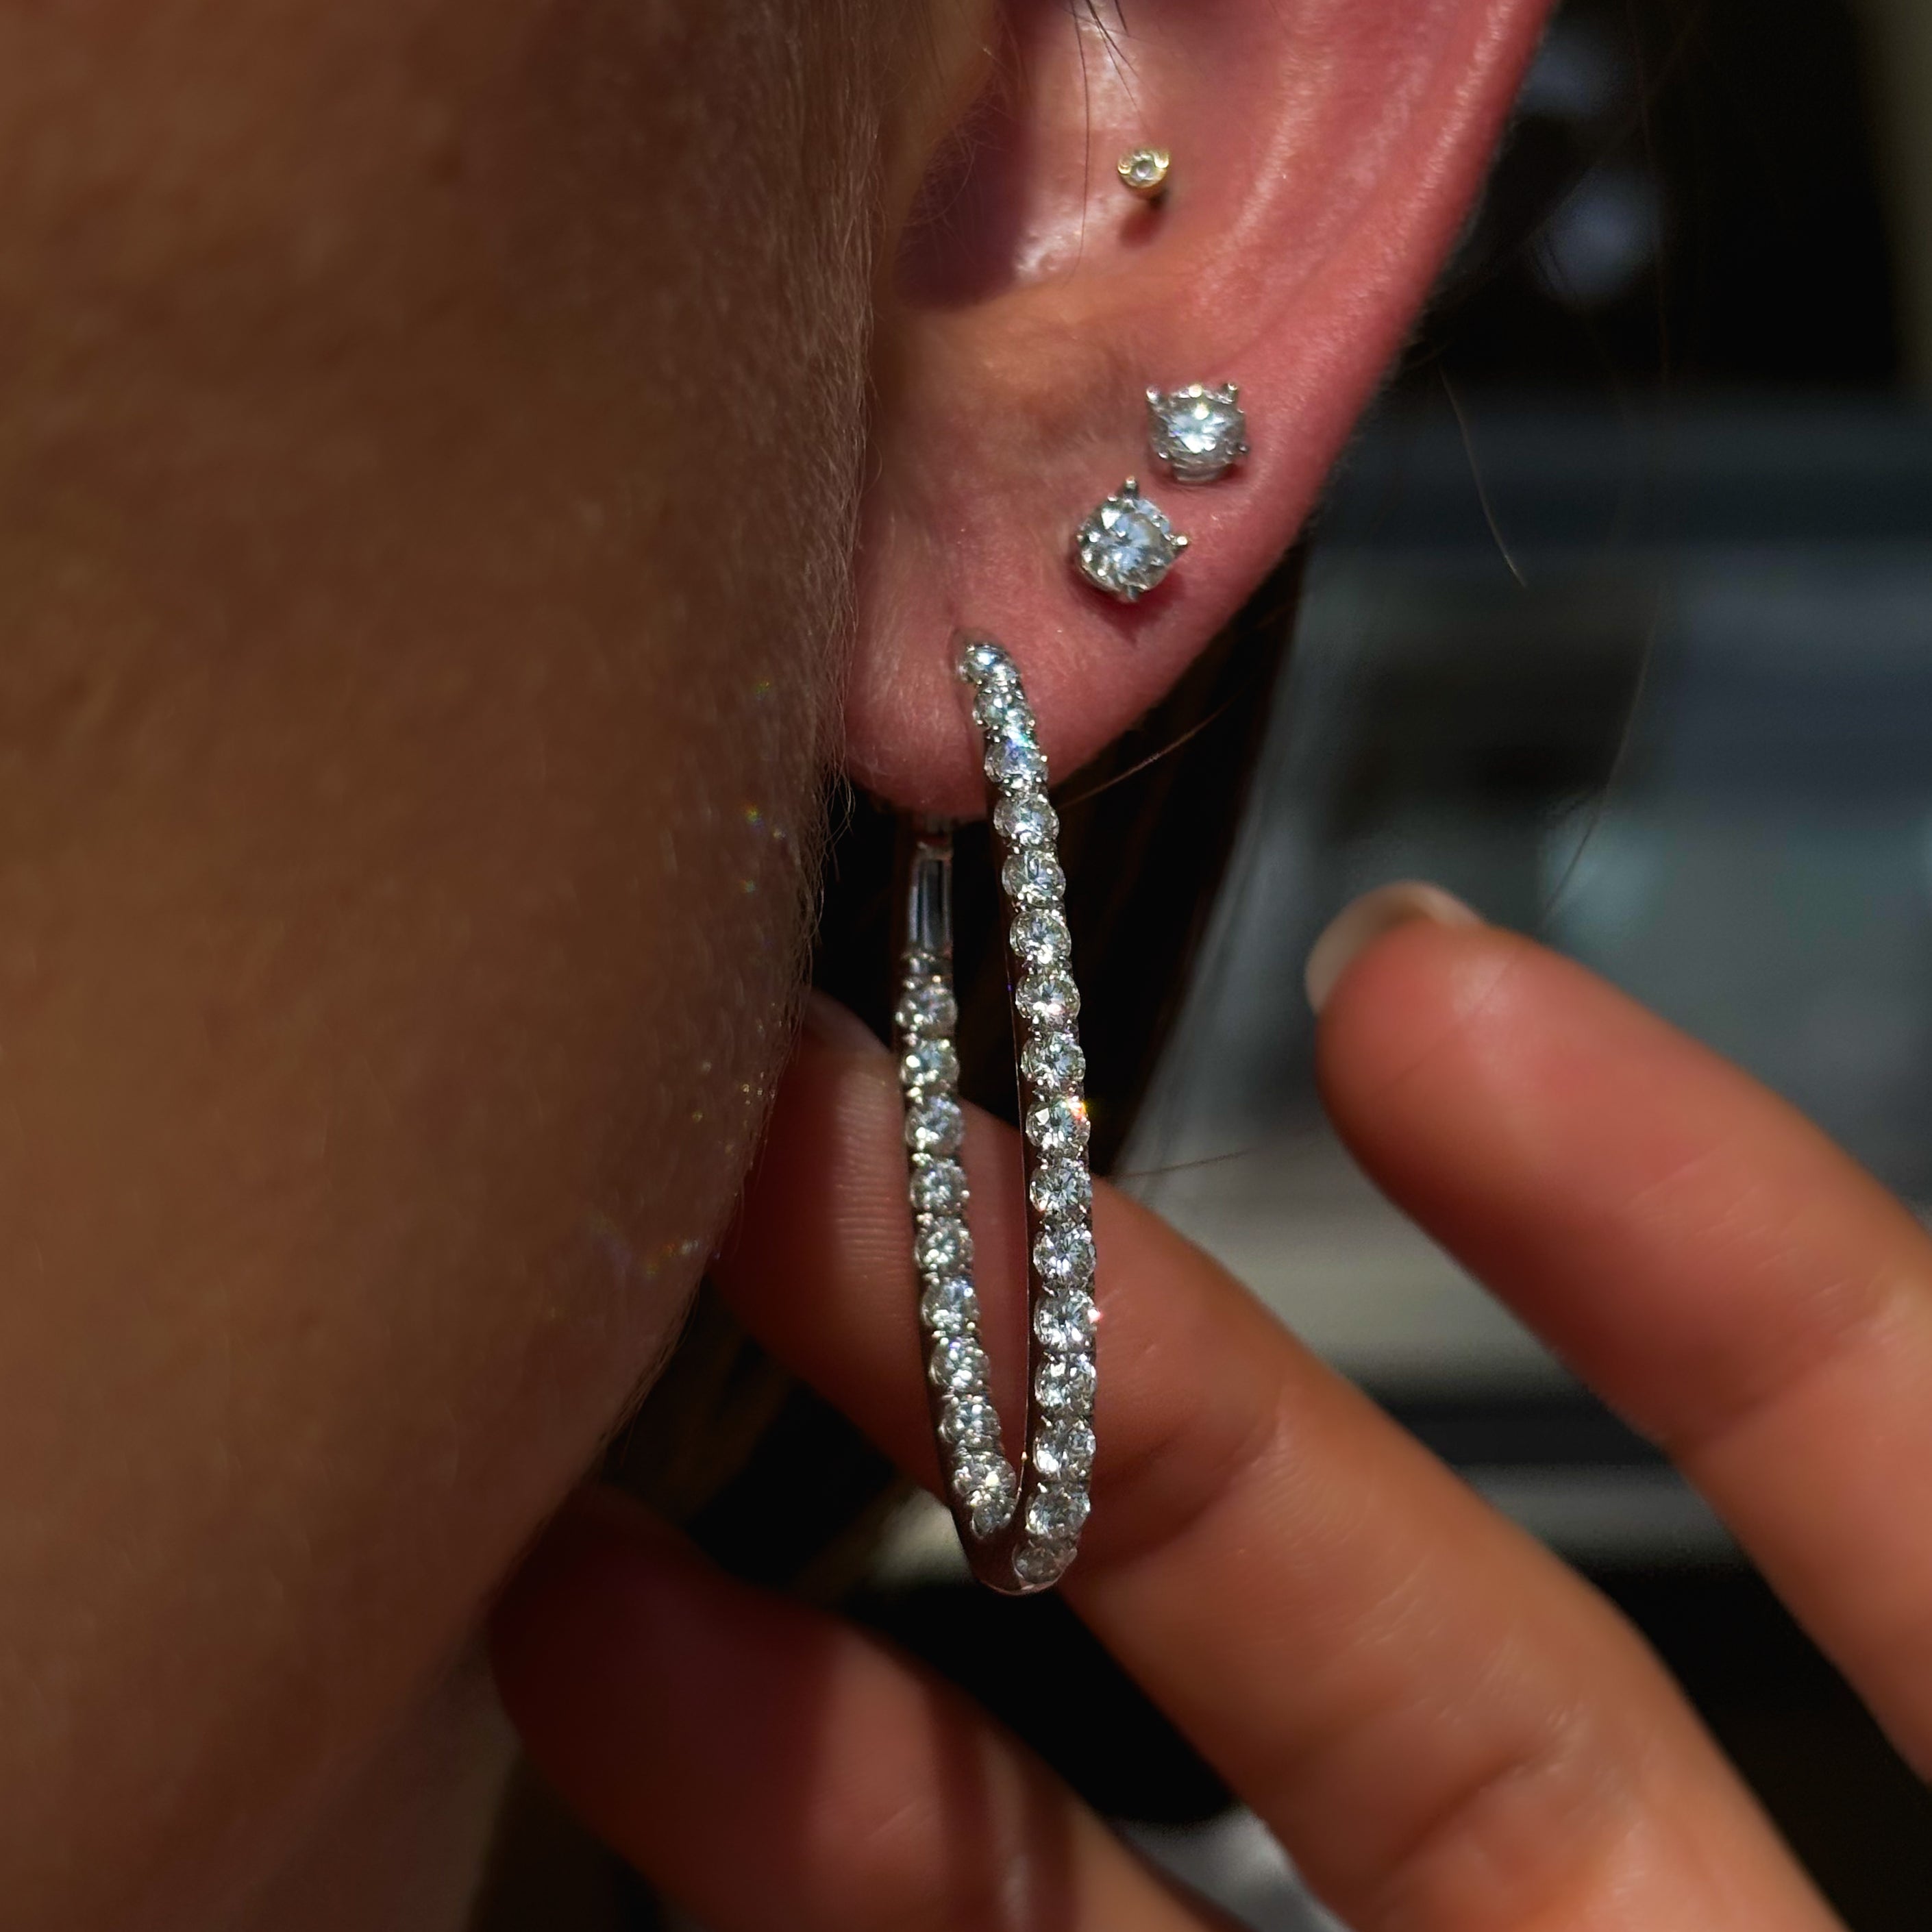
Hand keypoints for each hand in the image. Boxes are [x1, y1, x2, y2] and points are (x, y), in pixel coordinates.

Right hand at [491, 900, 1931, 1930]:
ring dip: (869, 1683)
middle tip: (840, 1148)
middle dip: (1122, 1369)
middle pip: (1403, 1638)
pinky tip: (638, 1715)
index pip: (1872, 1440)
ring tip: (605, 1466)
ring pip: (1129, 1873)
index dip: (1675, 1219)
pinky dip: (824, 1867)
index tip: (1405, 985)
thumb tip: (1485, 1070)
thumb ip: (1903, 1515)